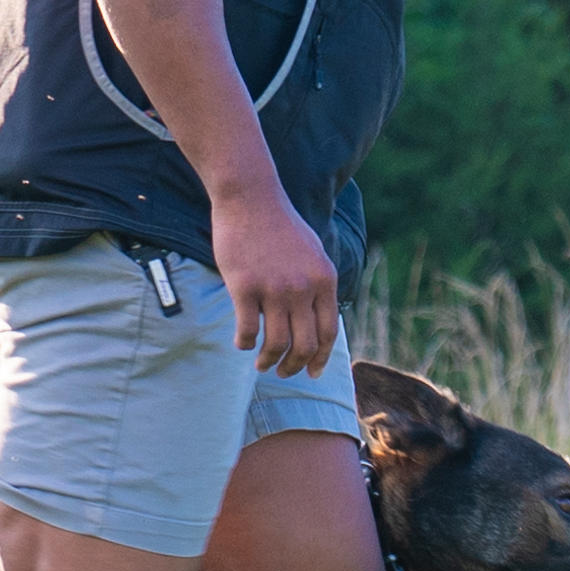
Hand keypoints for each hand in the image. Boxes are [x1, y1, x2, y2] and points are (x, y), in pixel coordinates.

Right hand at [210, 183, 337, 377]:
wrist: (250, 197)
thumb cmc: (279, 225)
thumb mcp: (313, 252)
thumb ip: (318, 284)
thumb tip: (319, 319)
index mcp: (324, 280)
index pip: (328, 333)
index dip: (321, 359)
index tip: (312, 373)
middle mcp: (303, 288)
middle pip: (304, 345)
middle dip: (294, 367)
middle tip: (283, 373)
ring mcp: (274, 288)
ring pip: (276, 344)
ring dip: (268, 361)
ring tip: (261, 364)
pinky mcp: (244, 287)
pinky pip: (247, 330)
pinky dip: (244, 343)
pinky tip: (241, 342)